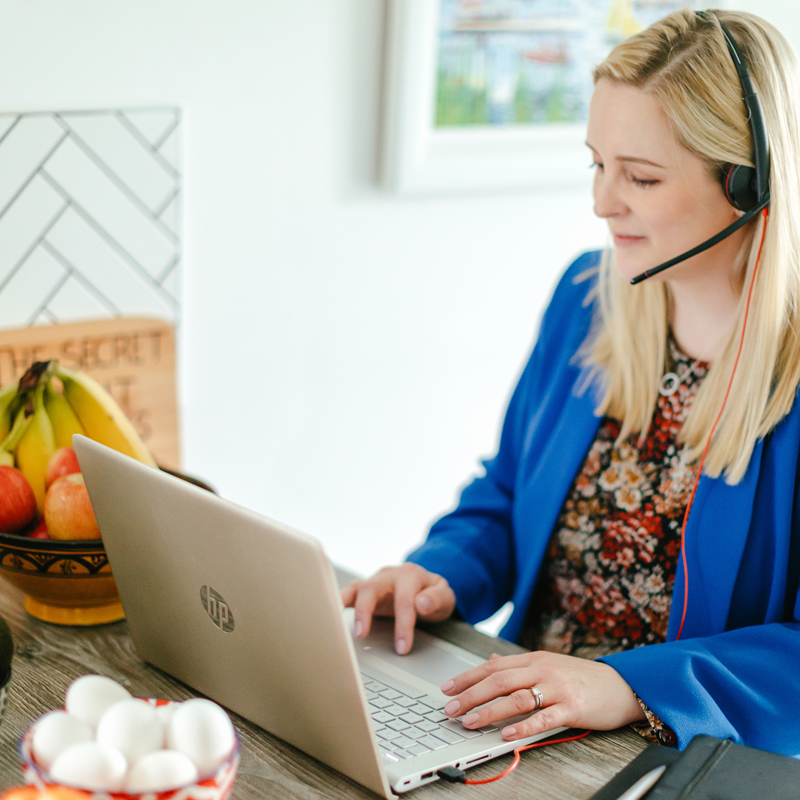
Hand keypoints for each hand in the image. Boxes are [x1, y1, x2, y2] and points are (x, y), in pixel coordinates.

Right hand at [341, 564, 455, 654]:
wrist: (425, 587)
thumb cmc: (432, 594)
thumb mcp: (445, 596)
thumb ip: (437, 598)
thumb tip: (421, 603)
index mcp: (410, 575)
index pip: (404, 600)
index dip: (403, 625)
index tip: (402, 648)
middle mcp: (389, 575)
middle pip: (372, 588)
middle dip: (365, 611)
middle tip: (362, 635)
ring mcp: (374, 581)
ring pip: (355, 588)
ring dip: (345, 604)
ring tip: (337, 622)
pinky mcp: (364, 591)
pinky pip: (348, 593)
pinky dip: (337, 603)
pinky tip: (329, 617)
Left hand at [440, 651, 644, 739]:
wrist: (624, 684)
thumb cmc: (583, 677)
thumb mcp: (549, 663)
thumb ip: (520, 665)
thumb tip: (492, 660)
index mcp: (534, 658)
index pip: (493, 666)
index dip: (468, 677)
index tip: (447, 688)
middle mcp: (543, 669)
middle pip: (499, 680)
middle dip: (471, 694)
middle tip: (451, 708)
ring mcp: (557, 688)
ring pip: (517, 697)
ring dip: (490, 710)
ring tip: (471, 722)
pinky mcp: (573, 707)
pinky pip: (544, 717)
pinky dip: (523, 726)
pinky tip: (507, 734)